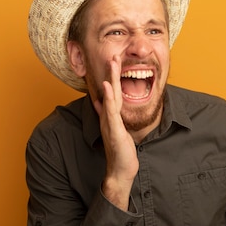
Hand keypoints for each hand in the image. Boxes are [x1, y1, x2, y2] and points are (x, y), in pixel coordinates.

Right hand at [93, 56, 138, 210]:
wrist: (120, 170)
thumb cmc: (121, 152)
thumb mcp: (119, 131)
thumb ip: (113, 118)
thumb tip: (104, 106)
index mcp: (111, 116)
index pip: (113, 92)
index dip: (114, 77)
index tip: (115, 61)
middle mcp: (108, 117)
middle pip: (110, 90)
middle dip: (112, 72)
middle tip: (113, 54)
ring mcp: (110, 122)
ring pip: (110, 97)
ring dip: (111, 79)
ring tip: (112, 63)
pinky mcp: (113, 130)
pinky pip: (110, 111)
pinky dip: (109, 98)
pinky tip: (108, 87)